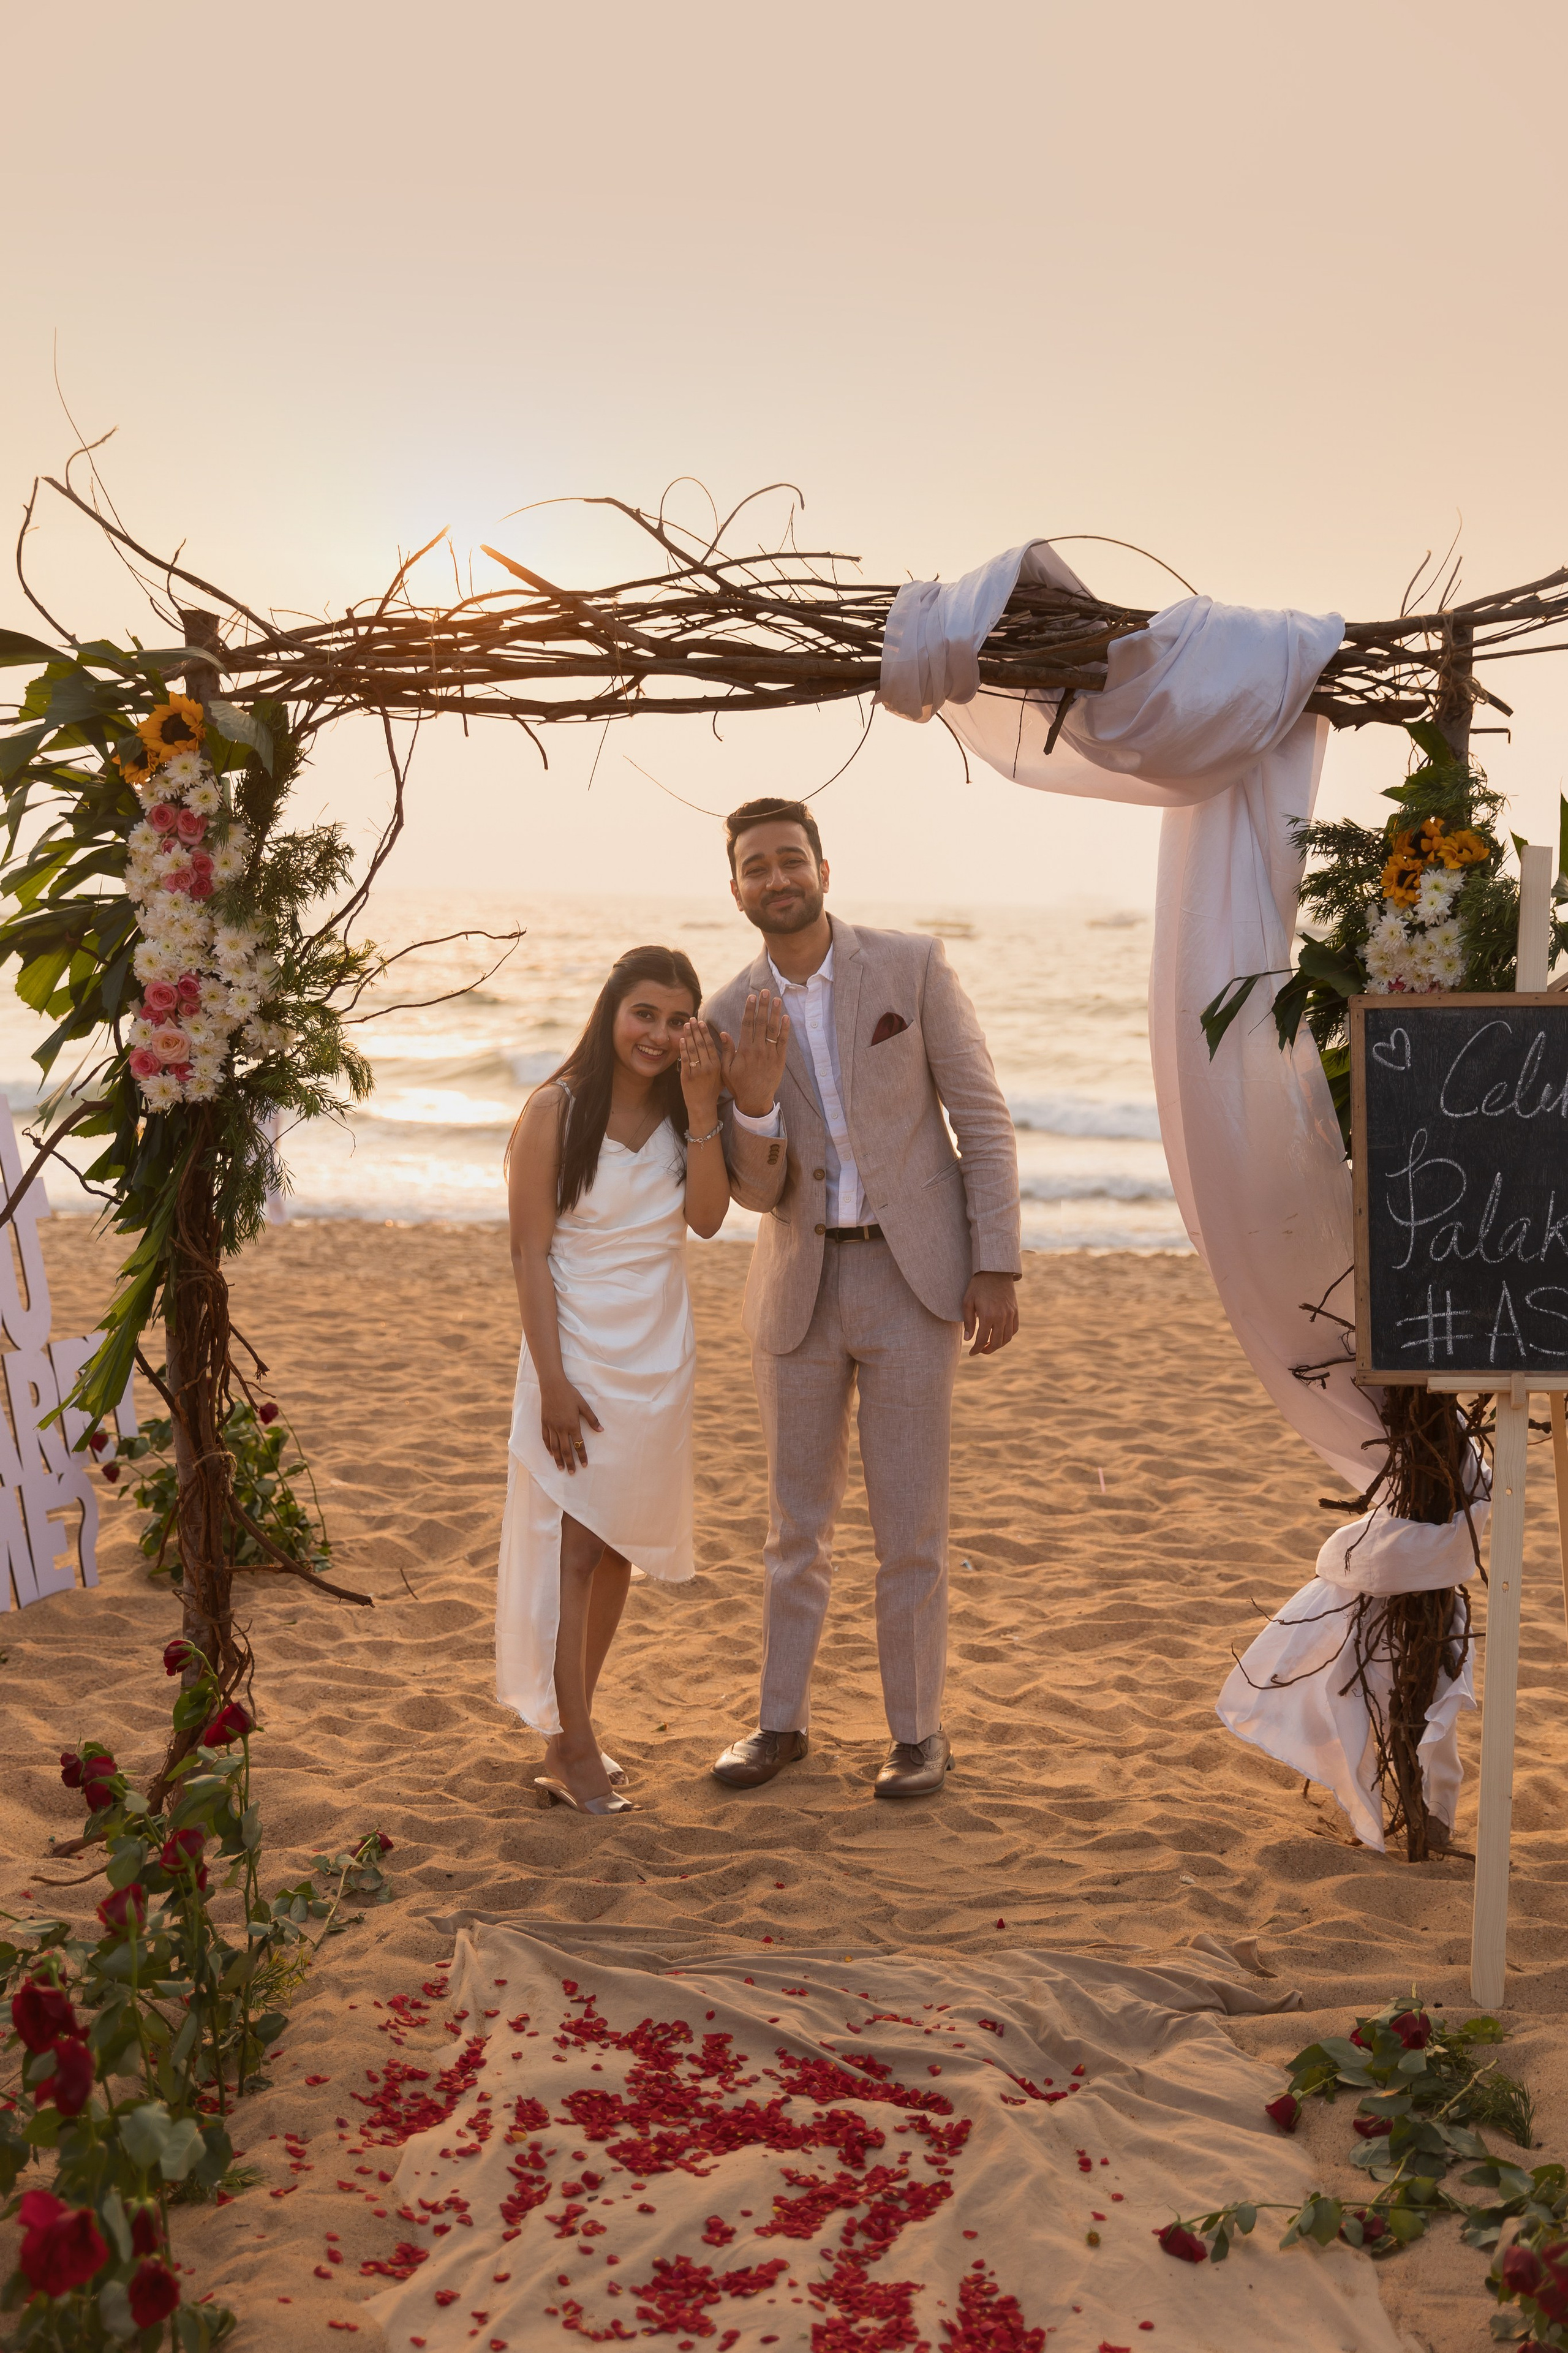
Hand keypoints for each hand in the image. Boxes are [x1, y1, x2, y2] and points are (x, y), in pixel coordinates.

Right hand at [540, 1382, 602, 1474]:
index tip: (584, 1465)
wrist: (553, 1386)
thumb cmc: (570, 1394)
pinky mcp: (544, 1423)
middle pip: (565, 1450)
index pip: (578, 1445)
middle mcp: (561, 1428)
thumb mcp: (583, 1405)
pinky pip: (545, 1438)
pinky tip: (551, 1454)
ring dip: (558, 1459)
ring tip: (560, 1468)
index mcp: (572, 1425)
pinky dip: (548, 1448)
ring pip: (554, 1447)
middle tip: (572, 1473)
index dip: (582, 1456)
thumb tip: (601, 1430)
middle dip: (569, 1463)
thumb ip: (592, 1419)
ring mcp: (551, 1426)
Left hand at [678, 1017, 723, 1130]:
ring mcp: (696, 1071)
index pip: (710, 1044)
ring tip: (685, 1024)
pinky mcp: (686, 1076)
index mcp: (717, 1065)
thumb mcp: (724, 1074)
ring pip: (692, 1049)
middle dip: (695, 1029)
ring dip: (688, 1035)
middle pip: (700, 1044)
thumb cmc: (714, 1089)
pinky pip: (684, 1059)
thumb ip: (725, 1057)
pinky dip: (682, 1048)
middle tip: (692, 1018)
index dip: (705, 1032)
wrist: (703, 1106)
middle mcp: (707, 1067)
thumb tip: (726, 1040)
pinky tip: (681, 1039)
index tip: (701, 1022)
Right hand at [721, 989, 790, 1116]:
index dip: (750, 1009)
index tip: (752, 997)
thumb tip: (723, 1032)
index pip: (747, 1024)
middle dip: (763, 1006)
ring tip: (777, 999)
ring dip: (775, 1013)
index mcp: (744, 1050)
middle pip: (761, 1023)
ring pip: (773, 1030)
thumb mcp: (726, 1069)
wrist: (754, 1100)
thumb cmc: (738, 1084)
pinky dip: (785, 1029)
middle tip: (766, 991)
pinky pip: (783, 1042)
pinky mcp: (780, 1060)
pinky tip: (786, 1018)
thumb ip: (727, 1050)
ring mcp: (770, 1054)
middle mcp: (758, 1049)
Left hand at [962, 1272, 1018, 1357]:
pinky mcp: (1015, 1311)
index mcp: (987, 1315)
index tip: (971, 1353)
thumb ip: (968, 1322)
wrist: (995, 1271)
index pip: (982, 1340)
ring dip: (998, 1345)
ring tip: (989, 1345)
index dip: (976, 1349)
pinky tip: (999, 1336)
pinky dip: (1007, 1336)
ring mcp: (1010, 1314)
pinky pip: (1014, 1329)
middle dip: (987, 1350)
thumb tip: (968, 1340)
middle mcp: (1001, 1317)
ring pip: (1007, 1338)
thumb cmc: (978, 1286)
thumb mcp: (967, 1302)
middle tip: (980, 1351)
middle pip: (996, 1343)